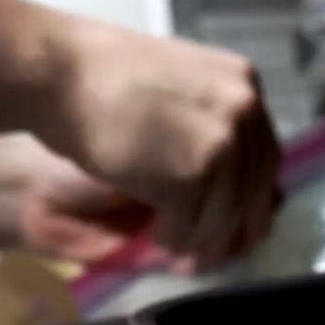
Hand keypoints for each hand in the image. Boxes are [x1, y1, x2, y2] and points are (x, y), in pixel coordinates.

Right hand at [36, 16, 281, 269]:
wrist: (58, 73)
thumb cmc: (103, 77)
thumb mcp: (181, 88)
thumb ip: (215, 123)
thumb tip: (247, 180)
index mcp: (246, 84)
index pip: (265, 159)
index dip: (249, 199)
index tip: (235, 224)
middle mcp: (245, 110)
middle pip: (253, 194)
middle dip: (229, 231)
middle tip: (208, 252)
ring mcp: (223, 142)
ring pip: (223, 217)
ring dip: (196, 238)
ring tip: (173, 242)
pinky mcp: (194, 173)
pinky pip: (192, 226)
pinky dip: (173, 239)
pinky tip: (157, 235)